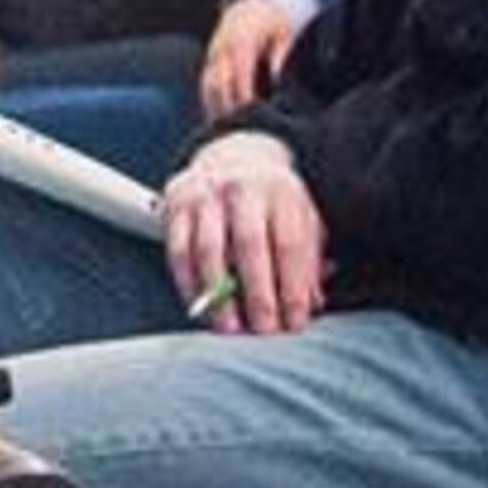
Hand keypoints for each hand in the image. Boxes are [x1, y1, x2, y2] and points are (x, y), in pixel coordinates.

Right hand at [159, 133, 327, 337]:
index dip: (293, 287)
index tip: (295, 322)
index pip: (289, 244)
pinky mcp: (176, 206)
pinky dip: (188, 283)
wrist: (232, 157)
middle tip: (264, 330)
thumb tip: (311, 302)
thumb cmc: (272, 201)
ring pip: (208, 250)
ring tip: (229, 326)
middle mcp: (242, 189)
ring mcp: (205, 196)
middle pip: (250, 246)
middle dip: (257, 293)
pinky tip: (200, 306)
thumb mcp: (300, 218)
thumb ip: (308, 258)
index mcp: (281, 192)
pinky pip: (178, 251)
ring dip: (218, 294)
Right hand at [199, 0, 300, 120]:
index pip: (240, 75)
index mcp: (242, 43)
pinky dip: (208, 98)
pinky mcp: (211, 57)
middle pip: (220, 83)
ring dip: (213, 105)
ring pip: (209, 83)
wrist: (253, 2)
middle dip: (226, 106)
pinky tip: (214, 113)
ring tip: (220, 127)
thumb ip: (279, 56)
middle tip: (235, 128)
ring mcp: (214, 52)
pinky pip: (206, 80)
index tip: (250, 113)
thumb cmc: (274, 21)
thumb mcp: (284, 34)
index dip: (243, 96)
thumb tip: (275, 79)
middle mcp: (223, 48)